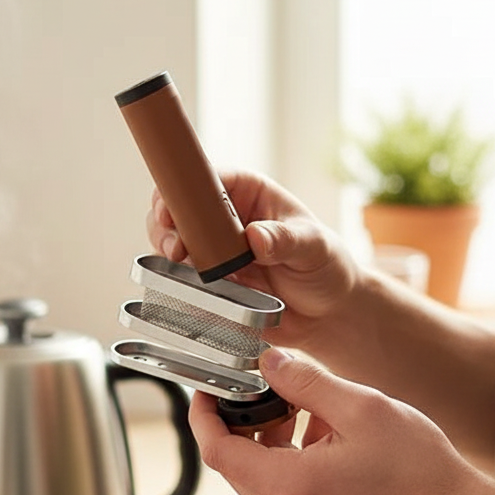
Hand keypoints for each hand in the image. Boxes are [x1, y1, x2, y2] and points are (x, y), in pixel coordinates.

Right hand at [147, 170, 359, 351]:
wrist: (328, 315)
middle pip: (180, 208)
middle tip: (173, 244)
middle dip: (166, 222)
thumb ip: (285, 239)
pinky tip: (187, 286)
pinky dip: (177, 279)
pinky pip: (183, 275)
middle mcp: (226, 218)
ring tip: (177, 261)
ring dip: (167, 249)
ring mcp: (214, 250)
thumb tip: (257, 236)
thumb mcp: (313, 247)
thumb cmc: (326, 268)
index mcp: (250, 193)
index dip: (186, 188)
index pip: (210, 179)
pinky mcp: (210, 281)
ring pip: (174, 240)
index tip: (174, 207)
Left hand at [189, 349, 477, 494]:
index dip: (203, 417)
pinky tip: (325, 439)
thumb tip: (269, 363)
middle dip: (244, 424)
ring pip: (261, 480)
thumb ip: (305, 382)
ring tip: (308, 412)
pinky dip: (291, 463)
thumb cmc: (421, 469)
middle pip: (237, 466)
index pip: (218, 452)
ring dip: (271, 442)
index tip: (205, 390)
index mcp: (291, 489)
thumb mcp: (360, 407)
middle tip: (267, 392)